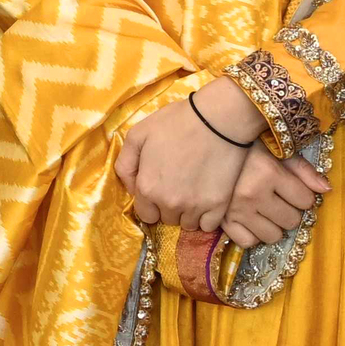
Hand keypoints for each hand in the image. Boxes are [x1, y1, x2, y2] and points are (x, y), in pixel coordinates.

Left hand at [117, 82, 260, 232]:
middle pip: (166, 219)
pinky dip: (206, 216)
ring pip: (187, 223)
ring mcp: (196, 207)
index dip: (150, 203)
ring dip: (187, 212)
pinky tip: (206, 197)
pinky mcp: (218, 206)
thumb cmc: (175, 123)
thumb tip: (130, 188)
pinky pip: (208, 225)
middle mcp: (170, 204)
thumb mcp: (137, 135)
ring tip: (192, 189)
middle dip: (168, 206)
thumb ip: (125, 164)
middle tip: (177, 184)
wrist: (218, 120)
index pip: (145, 214)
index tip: (159, 188)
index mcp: (147, 188)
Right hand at [219, 143, 327, 251]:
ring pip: (272, 235)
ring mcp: (235, 210)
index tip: (291, 187)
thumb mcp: (277, 151)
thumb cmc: (248, 148)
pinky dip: (252, 234)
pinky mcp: (222, 221)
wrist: (210, 146)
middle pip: (291, 221)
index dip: (302, 195)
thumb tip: (326, 190)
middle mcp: (252, 194)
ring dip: (273, 225)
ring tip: (264, 210)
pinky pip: (248, 242)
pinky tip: (250, 219)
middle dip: (289, 211)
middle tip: (277, 199)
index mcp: (268, 173)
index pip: (306, 200)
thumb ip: (304, 170)